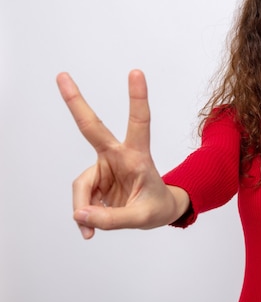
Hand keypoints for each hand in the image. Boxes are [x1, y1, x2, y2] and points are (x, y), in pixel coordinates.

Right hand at [57, 70, 187, 238]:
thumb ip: (112, 219)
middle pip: (92, 128)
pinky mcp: (94, 180)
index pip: (139, 123)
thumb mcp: (142, 217)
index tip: (136, 72)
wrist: (157, 212)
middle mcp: (118, 156)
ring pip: (81, 187)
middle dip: (76, 102)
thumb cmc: (156, 207)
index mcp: (137, 156)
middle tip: (61, 75)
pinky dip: (84, 215)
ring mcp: (104, 167)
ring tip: (92, 229)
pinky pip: (81, 200)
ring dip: (84, 209)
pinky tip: (90, 228)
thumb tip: (79, 215)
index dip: (137, 98)